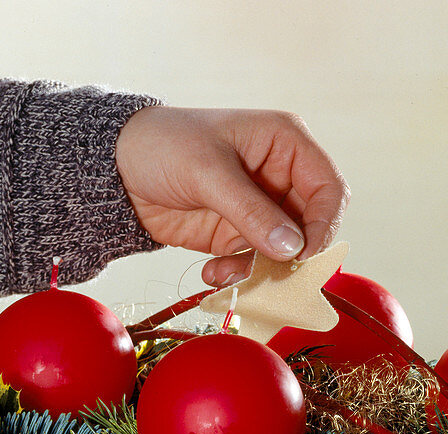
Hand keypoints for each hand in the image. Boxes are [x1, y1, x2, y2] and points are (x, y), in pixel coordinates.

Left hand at [114, 106, 349, 285]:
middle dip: (291, 256)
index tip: (300, 255)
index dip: (322, 224)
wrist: (119, 170)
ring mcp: (260, 209)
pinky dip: (239, 276)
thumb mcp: (208, 173)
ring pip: (284, 253)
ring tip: (224, 274)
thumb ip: (251, 211)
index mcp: (284, 143)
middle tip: (268, 275)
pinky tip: (211, 273)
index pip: (328, 188)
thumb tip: (292, 249)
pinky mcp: (238, 235)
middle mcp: (280, 176)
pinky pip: (255, 265)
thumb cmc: (163, 147)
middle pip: (311, 227)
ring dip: (260, 271)